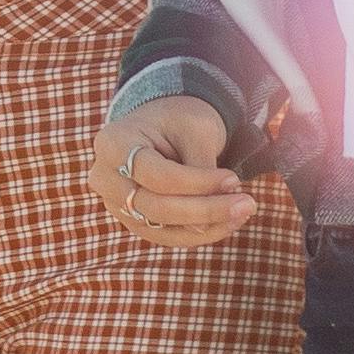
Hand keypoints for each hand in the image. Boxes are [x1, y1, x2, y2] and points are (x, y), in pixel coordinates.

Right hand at [89, 92, 260, 248]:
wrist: (163, 123)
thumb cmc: (179, 119)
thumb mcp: (194, 130)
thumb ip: (198, 170)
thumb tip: (203, 224)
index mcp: (113, 143)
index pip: (157, 176)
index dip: (197, 184)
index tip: (234, 180)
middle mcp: (105, 178)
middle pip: (155, 207)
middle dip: (205, 210)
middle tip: (248, 204)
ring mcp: (116, 204)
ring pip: (161, 228)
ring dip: (206, 226)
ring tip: (242, 213)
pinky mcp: (133, 221)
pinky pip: (166, 235)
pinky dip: (198, 233)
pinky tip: (227, 222)